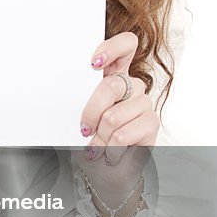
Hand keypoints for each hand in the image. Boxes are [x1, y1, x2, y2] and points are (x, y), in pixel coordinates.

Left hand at [76, 31, 159, 205]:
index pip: (125, 45)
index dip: (112, 48)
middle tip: (84, 130)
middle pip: (112, 85)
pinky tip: (110, 154)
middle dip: (91, 112)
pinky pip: (124, 133)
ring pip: (113, 116)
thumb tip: (65, 88)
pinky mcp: (151, 123)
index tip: (94, 63)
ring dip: (99, 138)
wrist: (104, 171)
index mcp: (114, 74)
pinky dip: (110, 149)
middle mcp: (131, 85)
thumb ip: (80, 97)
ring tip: (97, 147)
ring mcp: (143, 103)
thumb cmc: (89, 139)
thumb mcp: (78, 114)